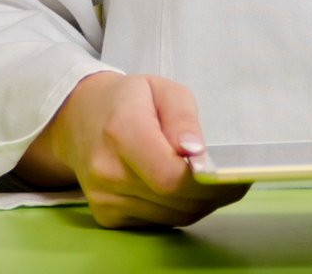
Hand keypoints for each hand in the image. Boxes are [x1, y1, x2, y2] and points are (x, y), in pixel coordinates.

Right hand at [35, 72, 249, 229]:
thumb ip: (183, 118)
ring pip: (171, 216)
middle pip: (174, 200)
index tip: (230, 175)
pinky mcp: (106, 215)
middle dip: (210, 194)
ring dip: (197, 204)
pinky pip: (157, 222)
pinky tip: (181, 190)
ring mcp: (104, 198)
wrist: (79, 118)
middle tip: (233, 181)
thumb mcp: (162, 89)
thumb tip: (196, 152)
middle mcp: (108, 171)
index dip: (206, 182)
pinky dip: (177, 210)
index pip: (169, 175)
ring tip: (208, 182)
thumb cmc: (127, 100)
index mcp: (122, 132)